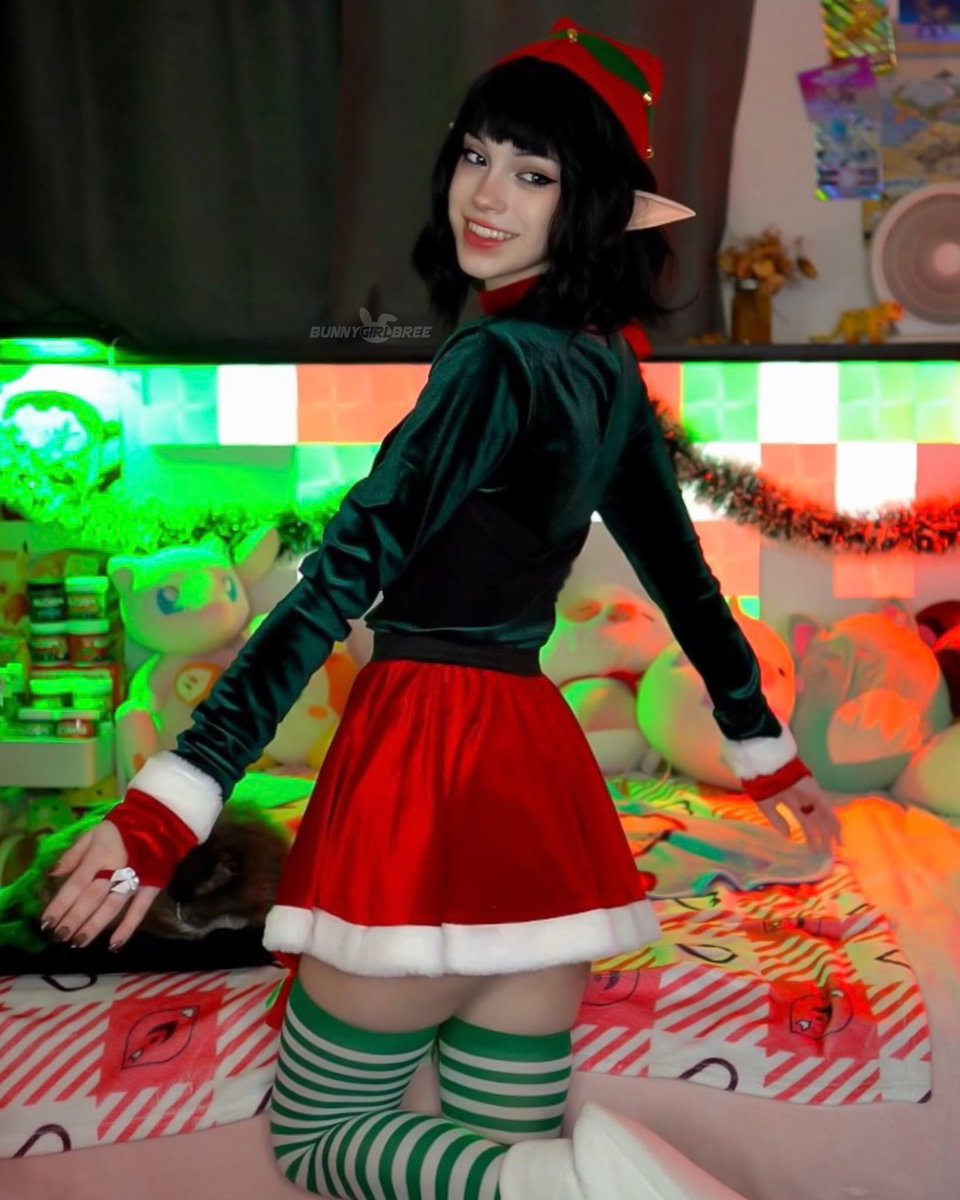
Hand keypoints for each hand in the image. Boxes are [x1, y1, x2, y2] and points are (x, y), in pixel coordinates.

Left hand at [41, 820, 160, 950]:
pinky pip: (140, 909)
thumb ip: (74, 853)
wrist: (162, 822)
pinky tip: (114, 945)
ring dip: (94, 926)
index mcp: (99, 854)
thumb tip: (53, 874)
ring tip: (78, 942)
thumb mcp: (94, 832)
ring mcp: (135, 879)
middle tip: (59, 936)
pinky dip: (128, 927)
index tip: (46, 922)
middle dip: (74, 919)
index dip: (60, 904)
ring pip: (112, 906)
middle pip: (91, 898)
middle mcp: (116, 869)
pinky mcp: (151, 886)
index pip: (76, 883)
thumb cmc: (123, 828)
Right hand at [755, 774, 840, 857]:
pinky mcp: (817, 794)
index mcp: (792, 802)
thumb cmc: (762, 785)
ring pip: (824, 818)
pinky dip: (834, 821)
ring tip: (837, 848)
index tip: (813, 850)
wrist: (766, 769)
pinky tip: (839, 833)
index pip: (805, 822)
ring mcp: (812, 797)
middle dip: (822, 838)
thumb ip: (777, 821)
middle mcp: (804, 801)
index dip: (810, 836)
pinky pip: (828, 810)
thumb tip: (789, 836)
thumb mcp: (766, 806)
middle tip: (827, 854)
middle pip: (817, 823)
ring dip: (831, 833)